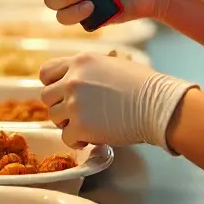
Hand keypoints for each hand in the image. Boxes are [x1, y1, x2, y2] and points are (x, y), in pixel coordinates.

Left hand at [40, 52, 196, 149]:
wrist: (157, 105)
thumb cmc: (143, 85)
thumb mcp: (111, 64)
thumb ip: (88, 70)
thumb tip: (77, 80)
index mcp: (80, 61)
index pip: (46, 72)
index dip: (51, 84)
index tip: (61, 93)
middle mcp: (72, 80)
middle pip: (46, 97)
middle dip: (59, 106)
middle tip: (76, 113)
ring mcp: (74, 104)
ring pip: (54, 118)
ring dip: (67, 123)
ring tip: (86, 125)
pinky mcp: (80, 127)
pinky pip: (65, 137)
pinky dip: (76, 141)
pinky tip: (89, 139)